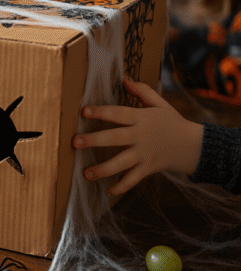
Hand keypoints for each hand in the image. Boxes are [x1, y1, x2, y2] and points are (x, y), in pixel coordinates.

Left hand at [72, 79, 203, 194]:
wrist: (195, 145)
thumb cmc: (172, 123)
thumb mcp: (160, 104)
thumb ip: (143, 92)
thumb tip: (125, 79)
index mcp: (142, 119)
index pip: (119, 113)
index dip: (102, 112)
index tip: (84, 112)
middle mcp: (141, 137)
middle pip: (115, 138)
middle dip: (94, 140)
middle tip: (75, 142)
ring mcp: (144, 154)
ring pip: (121, 163)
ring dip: (103, 169)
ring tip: (86, 173)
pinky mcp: (148, 168)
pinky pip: (133, 179)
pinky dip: (121, 187)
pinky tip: (108, 191)